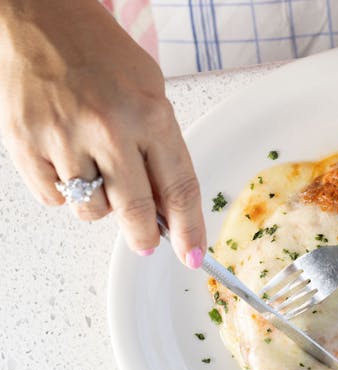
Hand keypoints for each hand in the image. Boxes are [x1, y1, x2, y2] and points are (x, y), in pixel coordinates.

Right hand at [0, 0, 205, 266]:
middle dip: (144, 237)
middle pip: (134, 211)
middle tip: (146, 243)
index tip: (192, 255)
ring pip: (90, 210)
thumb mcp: (150, 92)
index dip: (188, 230)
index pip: (178, 189)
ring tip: (97, 171)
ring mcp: (63, 137)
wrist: (39, 18)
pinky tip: (67, 161)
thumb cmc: (100, 54)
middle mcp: (109, 129)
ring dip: (99, 205)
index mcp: (150, 115)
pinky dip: (63, 191)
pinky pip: (52, 197)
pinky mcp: (24, 142)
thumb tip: (168, 208)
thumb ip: (161, 148)